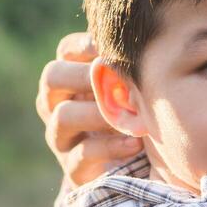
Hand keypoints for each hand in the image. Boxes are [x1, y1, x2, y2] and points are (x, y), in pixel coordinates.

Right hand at [36, 32, 141, 184]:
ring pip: (63, 116)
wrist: (119, 172)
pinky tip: (134, 142)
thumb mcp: (126, 90)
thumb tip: (153, 34)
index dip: (87, 44)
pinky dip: (109, 147)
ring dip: (97, 113)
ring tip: (128, 116)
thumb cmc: (127, 118)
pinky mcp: (72, 168)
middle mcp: (56, 104)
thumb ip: (128, 67)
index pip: (66, 50)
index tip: (114, 48)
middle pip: (52, 77)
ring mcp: (61, 137)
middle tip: (114, 78)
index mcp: (69, 79)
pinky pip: (81, 155)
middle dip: (84, 74)